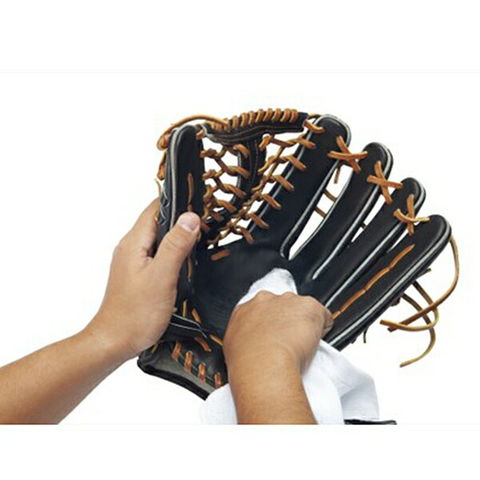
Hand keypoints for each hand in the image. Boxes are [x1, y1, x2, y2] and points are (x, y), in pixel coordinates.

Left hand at [86, 199, 199, 360]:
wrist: (114, 341)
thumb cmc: (135, 314)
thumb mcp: (162, 277)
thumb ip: (176, 245)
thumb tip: (190, 218)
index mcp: (133, 243)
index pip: (155, 208)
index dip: (177, 202)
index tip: (197, 202)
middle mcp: (130, 248)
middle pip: (156, 221)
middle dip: (180, 219)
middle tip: (204, 222)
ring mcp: (132, 261)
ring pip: (157, 238)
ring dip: (176, 236)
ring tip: (197, 240)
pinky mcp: (136, 274)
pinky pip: (155, 253)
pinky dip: (171, 251)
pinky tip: (183, 262)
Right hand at [223, 291, 331, 423]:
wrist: (264, 366)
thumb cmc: (249, 363)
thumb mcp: (234, 348)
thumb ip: (244, 338)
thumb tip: (250, 345)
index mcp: (245, 309)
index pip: (261, 309)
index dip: (270, 323)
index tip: (274, 335)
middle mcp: (266, 300)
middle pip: (282, 305)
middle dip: (286, 320)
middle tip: (287, 341)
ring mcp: (288, 302)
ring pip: (302, 309)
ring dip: (303, 323)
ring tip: (301, 345)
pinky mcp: (310, 307)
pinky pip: (323, 316)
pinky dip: (323, 327)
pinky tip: (316, 343)